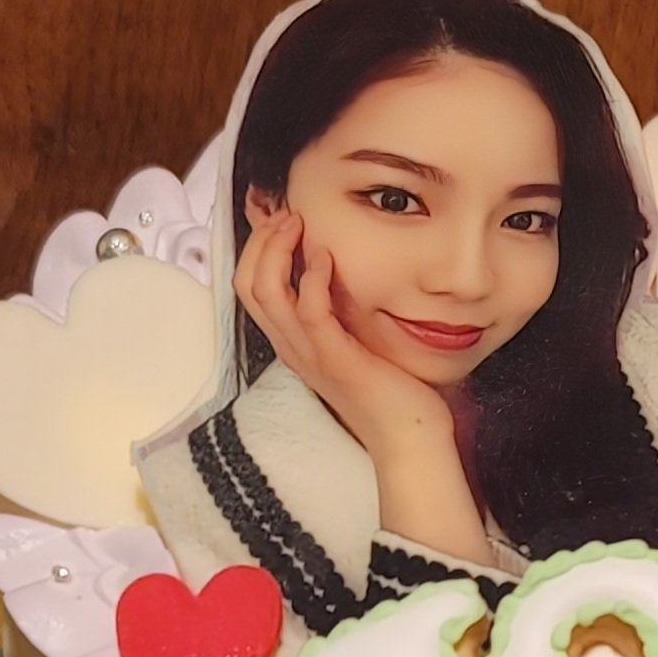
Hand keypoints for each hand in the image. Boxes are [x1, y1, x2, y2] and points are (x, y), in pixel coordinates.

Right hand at [233, 209, 449, 456]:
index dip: (258, 248)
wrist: (410, 441)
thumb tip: (339, 275)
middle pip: (247, 284)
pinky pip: (308, 311)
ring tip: (300, 225)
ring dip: (278, 249)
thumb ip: (341, 313)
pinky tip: (326, 258)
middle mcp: (294, 349)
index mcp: (295, 344)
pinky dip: (312, 278)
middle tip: (288, 215)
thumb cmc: (392, 395)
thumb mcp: (357, 343)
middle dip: (261, 240)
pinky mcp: (336, 360)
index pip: (251, 288)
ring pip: (265, 292)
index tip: (284, 222)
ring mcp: (310, 356)